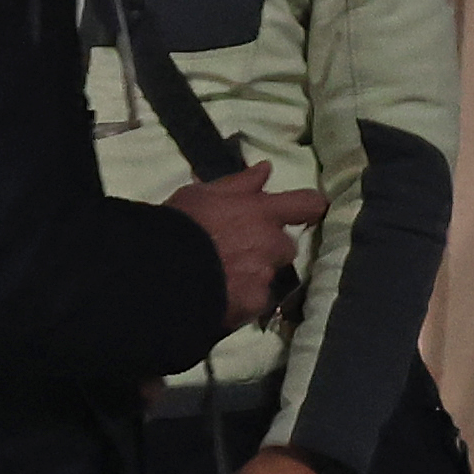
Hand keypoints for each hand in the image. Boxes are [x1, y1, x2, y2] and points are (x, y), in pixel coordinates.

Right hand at [168, 159, 304, 327]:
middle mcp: (271, 243)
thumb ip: (239, 184)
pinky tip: (221, 297)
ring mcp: (265, 276)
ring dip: (256, 274)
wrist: (163, 272)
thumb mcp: (202, 194)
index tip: (306, 212)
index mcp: (262, 212)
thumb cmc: (180, 226)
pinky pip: (256, 301)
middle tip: (240, 251)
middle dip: (270, 249)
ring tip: (225, 278)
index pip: (307, 204)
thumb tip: (266, 169)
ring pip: (270, 275)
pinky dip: (244, 300)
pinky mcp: (255, 305)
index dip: (310, 207)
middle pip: (286, 246)